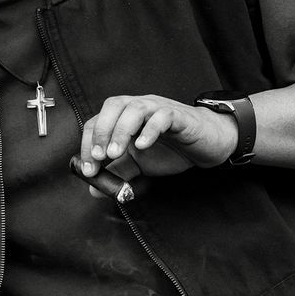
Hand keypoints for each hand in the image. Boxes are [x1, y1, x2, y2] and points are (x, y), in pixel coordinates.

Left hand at [77, 93, 238, 179]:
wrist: (207, 145)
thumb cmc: (171, 150)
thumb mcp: (138, 164)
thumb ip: (117, 173)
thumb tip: (94, 189)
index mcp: (124, 116)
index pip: (97, 121)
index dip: (88, 144)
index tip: (89, 169)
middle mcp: (139, 107)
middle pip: (113, 106)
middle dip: (101, 131)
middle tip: (100, 157)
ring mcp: (159, 109)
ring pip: (135, 108)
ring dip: (121, 130)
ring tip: (116, 153)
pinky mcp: (179, 116)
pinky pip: (162, 116)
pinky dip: (150, 130)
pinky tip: (143, 146)